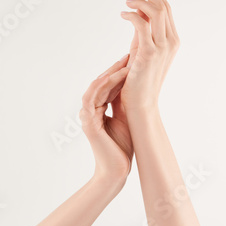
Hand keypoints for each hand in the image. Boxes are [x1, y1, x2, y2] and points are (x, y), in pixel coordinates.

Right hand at [79, 55, 133, 180]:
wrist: (116, 171)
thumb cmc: (122, 147)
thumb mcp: (126, 118)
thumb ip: (125, 102)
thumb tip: (136, 83)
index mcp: (100, 109)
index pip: (108, 85)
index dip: (120, 71)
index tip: (133, 59)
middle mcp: (92, 110)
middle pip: (102, 82)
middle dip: (115, 67)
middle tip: (129, 54)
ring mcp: (88, 115)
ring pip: (96, 87)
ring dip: (110, 73)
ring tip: (124, 62)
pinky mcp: (88, 122)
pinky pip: (92, 98)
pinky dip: (102, 86)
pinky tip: (114, 76)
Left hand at [121, 0, 179, 109]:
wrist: (140, 105)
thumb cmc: (138, 81)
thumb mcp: (141, 52)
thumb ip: (142, 34)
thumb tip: (135, 14)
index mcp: (171, 40)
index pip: (166, 9)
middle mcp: (171, 41)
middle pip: (163, 5)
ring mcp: (162, 47)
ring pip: (156, 11)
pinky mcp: (149, 53)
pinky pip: (142, 23)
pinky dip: (132, 14)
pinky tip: (123, 14)